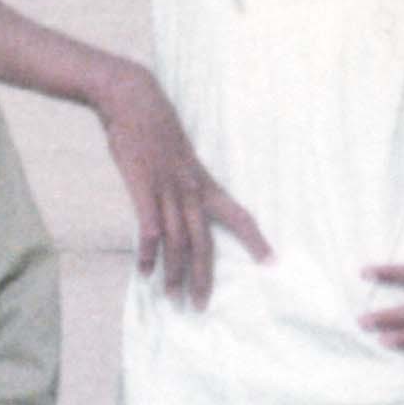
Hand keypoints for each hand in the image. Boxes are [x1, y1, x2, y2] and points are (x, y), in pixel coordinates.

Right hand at [98, 66, 270, 303]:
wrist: (133, 100)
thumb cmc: (153, 127)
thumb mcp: (177, 156)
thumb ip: (181, 182)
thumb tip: (181, 205)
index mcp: (203, 182)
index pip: (238, 214)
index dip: (255, 239)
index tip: (270, 261)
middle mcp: (191, 190)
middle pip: (204, 241)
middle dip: (203, 276)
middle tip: (201, 304)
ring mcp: (167, 189)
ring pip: (178, 241)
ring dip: (174, 272)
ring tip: (171, 296)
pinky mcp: (144, 187)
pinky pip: (150, 229)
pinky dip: (148, 253)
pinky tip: (144, 271)